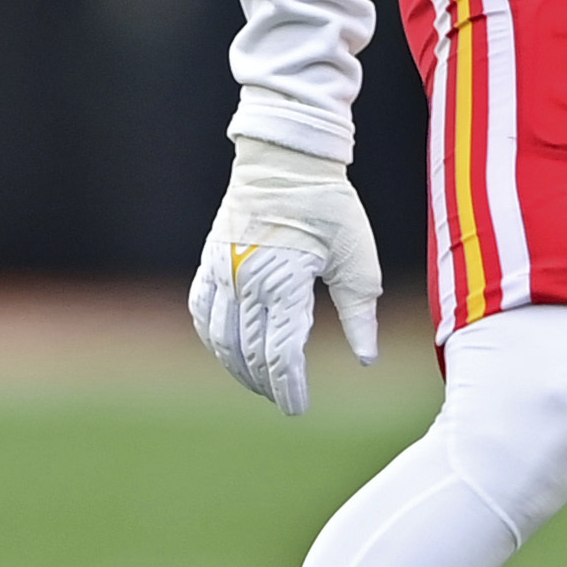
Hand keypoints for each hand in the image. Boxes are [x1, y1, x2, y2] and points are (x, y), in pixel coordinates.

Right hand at [188, 136, 382, 413]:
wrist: (286, 159)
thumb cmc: (329, 206)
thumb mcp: (356, 257)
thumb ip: (359, 312)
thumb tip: (366, 359)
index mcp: (284, 282)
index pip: (280, 353)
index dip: (288, 387)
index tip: (299, 407)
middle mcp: (245, 281)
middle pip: (249, 352)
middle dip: (266, 383)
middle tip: (284, 399)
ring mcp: (222, 271)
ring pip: (220, 338)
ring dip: (237, 368)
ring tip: (259, 384)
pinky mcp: (210, 260)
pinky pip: (200, 310)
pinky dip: (211, 337)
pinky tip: (225, 351)